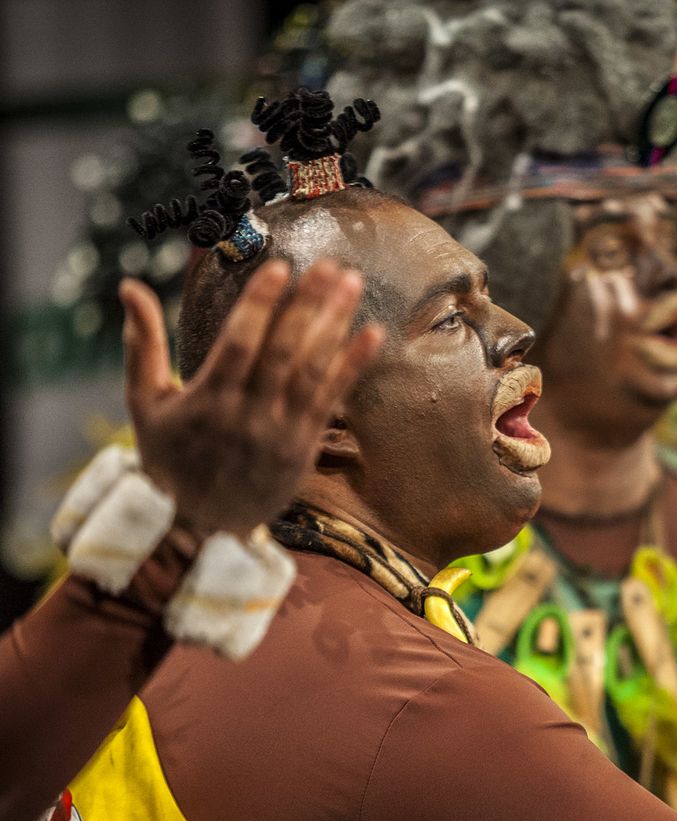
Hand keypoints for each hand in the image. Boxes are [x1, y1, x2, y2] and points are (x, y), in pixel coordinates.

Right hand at [121, 259, 383, 537]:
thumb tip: (129, 287)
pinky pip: (333, 399)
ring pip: (314, 370)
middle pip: (284, 351)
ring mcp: (281, 431)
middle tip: (328, 264)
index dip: (260, 305)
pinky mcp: (305, 445)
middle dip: (308, 304)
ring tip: (352, 282)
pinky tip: (373, 333)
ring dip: (336, 324)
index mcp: (207, 400)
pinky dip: (353, 365)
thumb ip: (141, 344)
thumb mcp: (144, 403)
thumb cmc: (167, 459)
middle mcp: (248, 414)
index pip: (239, 344)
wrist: (197, 527)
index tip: (280, 267)